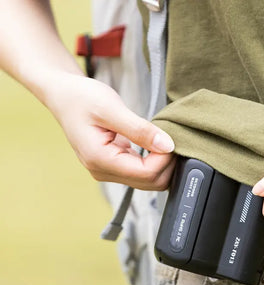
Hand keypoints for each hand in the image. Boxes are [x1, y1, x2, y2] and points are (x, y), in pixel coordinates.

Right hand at [47, 73, 175, 189]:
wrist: (64, 96)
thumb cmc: (82, 97)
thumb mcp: (112, 108)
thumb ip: (140, 129)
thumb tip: (168, 146)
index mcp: (100, 160)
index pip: (147, 173)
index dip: (165, 159)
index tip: (172, 139)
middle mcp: (103, 172)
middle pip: (150, 182)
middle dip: (166, 164)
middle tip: (171, 139)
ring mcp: (107, 172)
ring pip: (148, 181)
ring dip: (161, 164)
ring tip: (162, 139)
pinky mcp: (113, 167)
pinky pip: (141, 173)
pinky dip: (153, 161)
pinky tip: (154, 144)